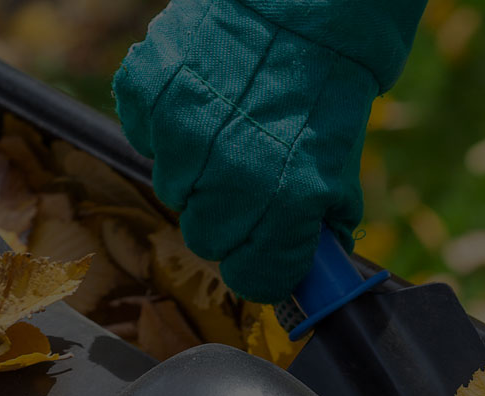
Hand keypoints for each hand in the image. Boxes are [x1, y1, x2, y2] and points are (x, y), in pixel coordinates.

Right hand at [112, 0, 426, 300]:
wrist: (299, 9)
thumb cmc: (324, 91)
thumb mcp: (338, 166)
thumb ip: (317, 222)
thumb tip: (311, 266)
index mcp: (286, 204)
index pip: (254, 279)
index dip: (262, 267)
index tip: (266, 254)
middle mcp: (229, 178)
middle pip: (208, 239)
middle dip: (229, 219)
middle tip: (249, 182)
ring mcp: (181, 137)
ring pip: (173, 190)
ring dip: (197, 172)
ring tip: (227, 130)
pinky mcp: (147, 96)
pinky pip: (146, 138)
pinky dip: (167, 128)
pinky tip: (201, 102)